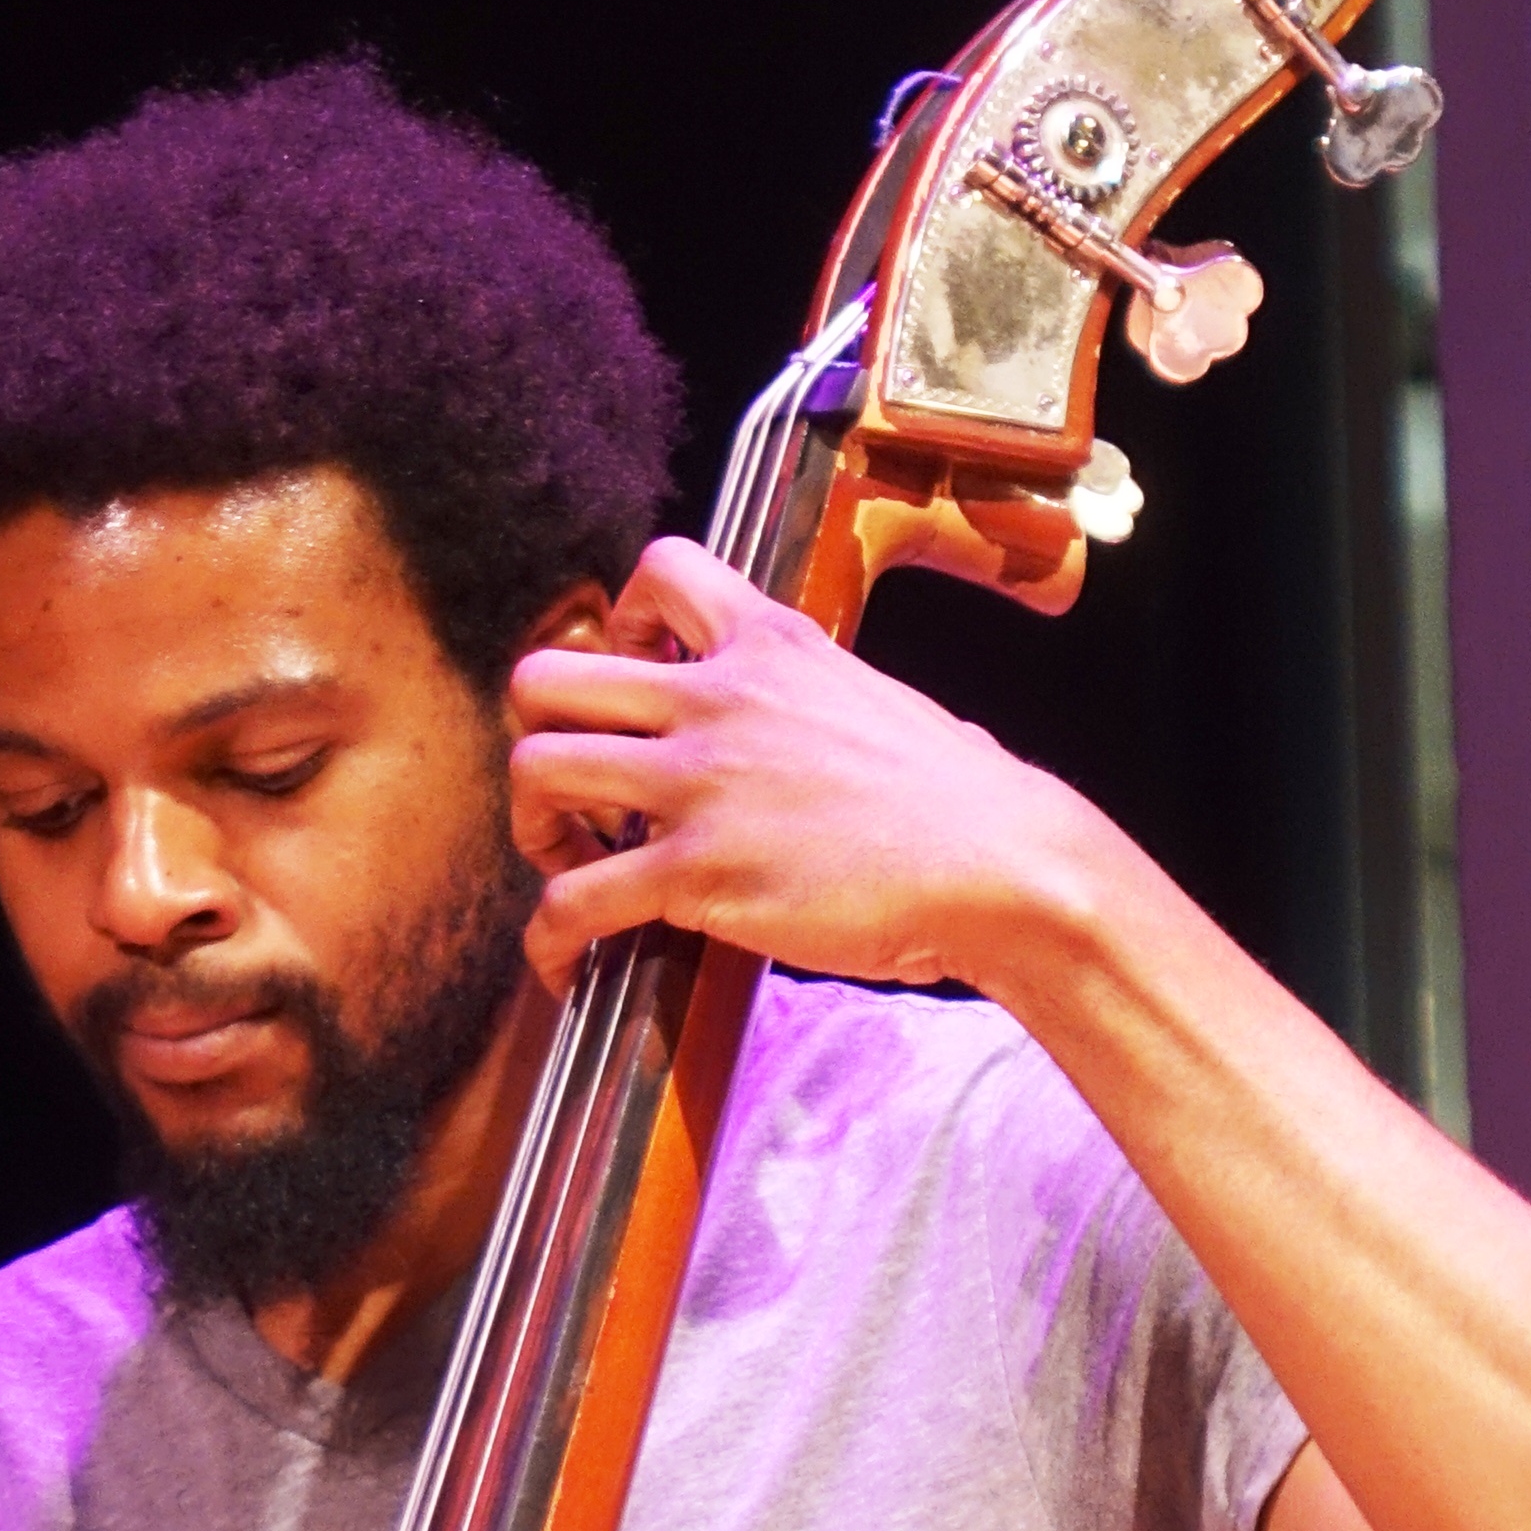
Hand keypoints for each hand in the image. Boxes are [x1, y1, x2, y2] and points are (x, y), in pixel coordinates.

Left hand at [506, 536, 1094, 995]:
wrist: (1000, 865)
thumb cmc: (958, 800)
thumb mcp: (874, 699)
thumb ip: (813, 695)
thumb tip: (812, 725)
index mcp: (769, 643)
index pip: (659, 567)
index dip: (621, 623)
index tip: (637, 679)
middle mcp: (717, 697)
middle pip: (547, 677)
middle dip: (536, 735)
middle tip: (573, 793)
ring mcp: (699, 783)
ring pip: (534, 770)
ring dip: (531, 827)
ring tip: (569, 867)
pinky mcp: (695, 872)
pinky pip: (571, 899)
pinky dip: (549, 938)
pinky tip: (569, 963)